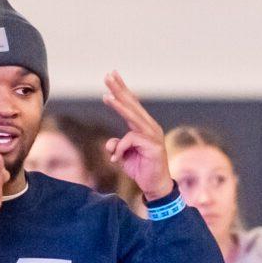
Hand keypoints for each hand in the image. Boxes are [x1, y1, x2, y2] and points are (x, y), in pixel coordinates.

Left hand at [101, 72, 173, 201]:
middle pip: (133, 104)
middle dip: (119, 89)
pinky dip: (120, 149)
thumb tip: (109, 143)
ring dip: (119, 106)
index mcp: (144, 126)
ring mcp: (153, 135)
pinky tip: (116, 158)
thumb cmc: (141, 170)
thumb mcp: (123, 156)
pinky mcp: (153, 145)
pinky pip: (129, 140)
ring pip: (133, 117)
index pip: (132, 104)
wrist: (155, 187)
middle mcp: (150, 127)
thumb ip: (116, 147)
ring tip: (106, 96)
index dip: (122, 90)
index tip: (111, 76)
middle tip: (108, 75)